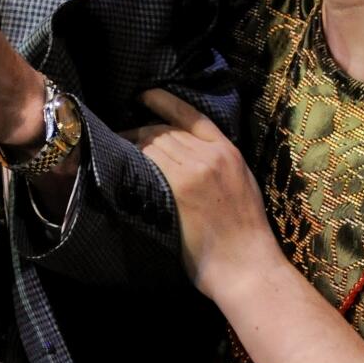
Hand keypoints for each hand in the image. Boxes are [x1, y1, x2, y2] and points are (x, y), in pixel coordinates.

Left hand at [132, 89, 281, 297]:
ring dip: (131, 148)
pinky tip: (118, 166)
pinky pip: (146, 166)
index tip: (144, 96)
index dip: (163, 101)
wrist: (247, 266)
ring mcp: (192, 171)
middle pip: (164, 131)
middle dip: (140, 133)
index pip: (191, 114)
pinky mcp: (177, 191)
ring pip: (151, 146)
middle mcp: (210, 156)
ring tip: (115, 153)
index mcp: (228, 152)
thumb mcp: (241, 186)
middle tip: (120, 139)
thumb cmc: (245, 234)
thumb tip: (188, 155)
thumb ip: (218, 165)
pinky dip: (130, 164)